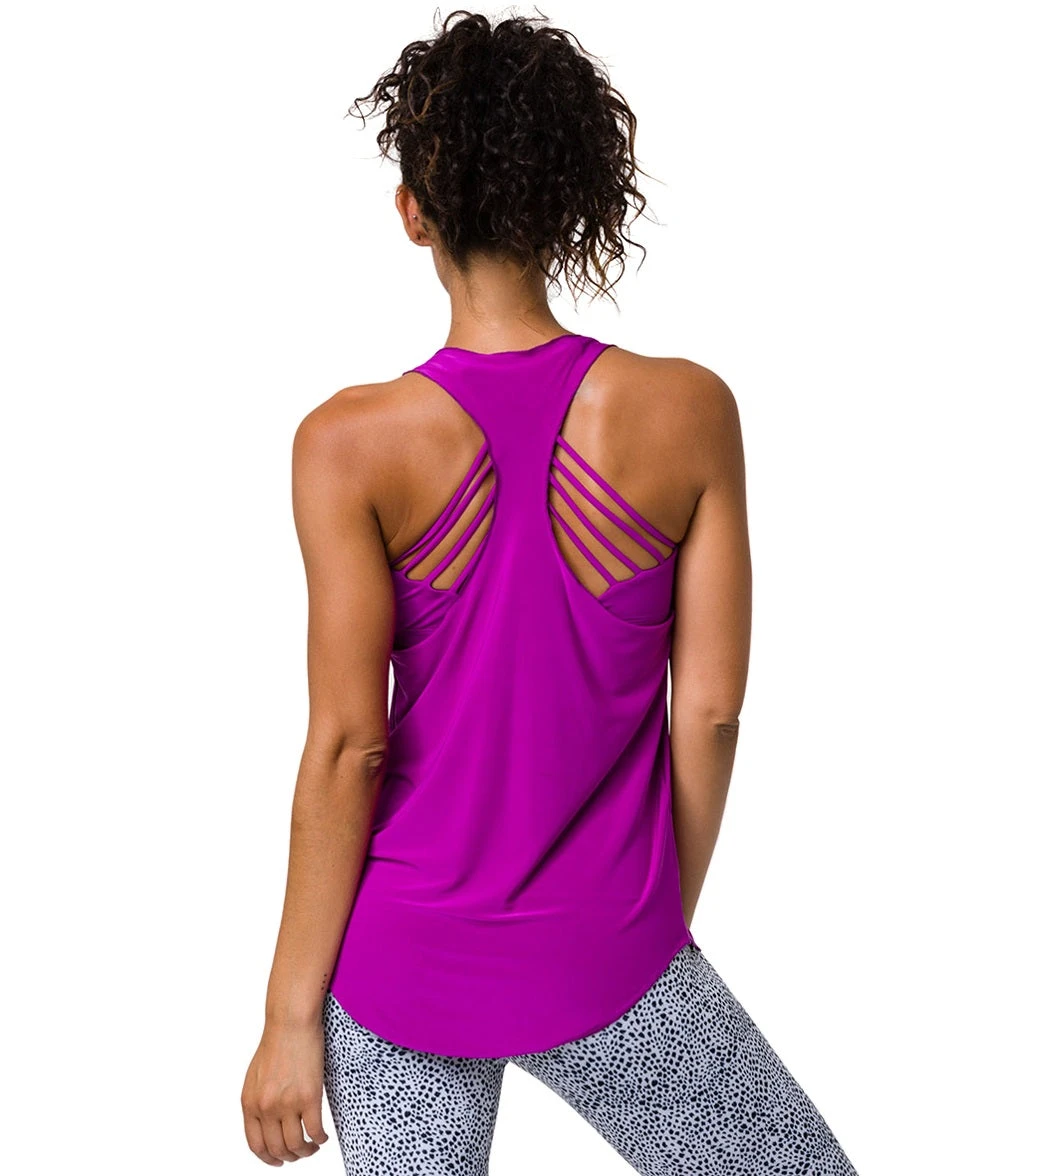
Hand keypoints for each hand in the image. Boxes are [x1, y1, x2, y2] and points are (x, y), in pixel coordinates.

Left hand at [241, 1018, 329, 1164]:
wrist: (291, 1022)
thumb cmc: (277, 1042)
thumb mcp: (256, 1076)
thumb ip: (258, 1100)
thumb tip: (267, 1122)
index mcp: (250, 1103)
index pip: (256, 1145)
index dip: (268, 1159)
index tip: (279, 1161)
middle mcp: (266, 1107)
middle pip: (277, 1149)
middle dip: (290, 1157)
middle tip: (300, 1153)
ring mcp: (287, 1104)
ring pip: (296, 1145)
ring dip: (306, 1151)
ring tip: (313, 1145)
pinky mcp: (309, 1096)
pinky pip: (315, 1130)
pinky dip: (320, 1139)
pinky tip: (323, 1136)